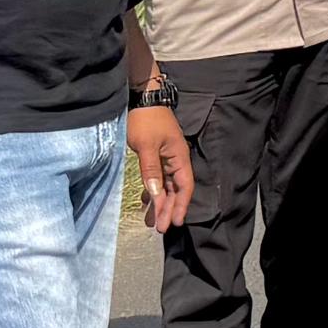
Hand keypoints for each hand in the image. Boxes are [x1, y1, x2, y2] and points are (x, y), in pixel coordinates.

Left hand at [127, 102, 192, 230]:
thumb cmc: (146, 121)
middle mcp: (176, 161)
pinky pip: (158, 179)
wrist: (143, 99)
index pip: (184, 187)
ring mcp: (166, 159)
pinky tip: (147, 202)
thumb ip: (151, 170)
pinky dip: (153, 192)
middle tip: (160, 228)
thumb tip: (156, 194)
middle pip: (176, 190)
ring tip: (151, 221)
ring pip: (166, 186)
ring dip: (160, 203)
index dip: (181, 206)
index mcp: (179, 158)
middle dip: (169, 209)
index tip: (175, 223)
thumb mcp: (146, 146)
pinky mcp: (156, 156)